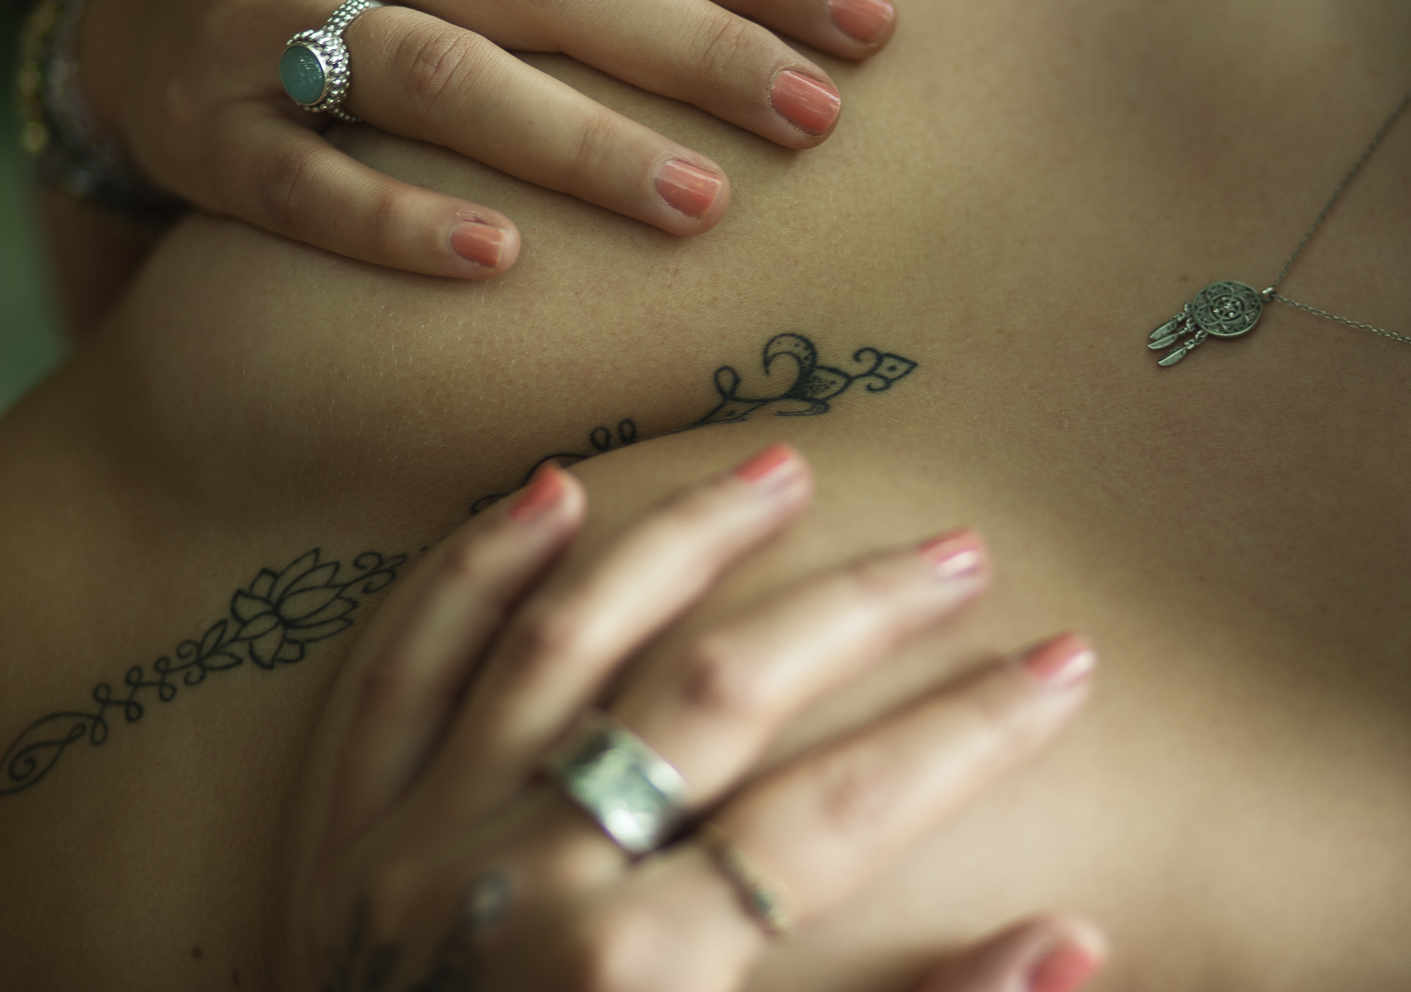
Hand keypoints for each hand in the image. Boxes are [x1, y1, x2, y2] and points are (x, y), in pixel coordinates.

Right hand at [77, 0, 896, 278]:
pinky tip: (500, 263)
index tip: (869, 19)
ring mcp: (261, 17)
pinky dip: (398, 221)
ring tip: (699, 204)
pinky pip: (307, 182)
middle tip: (818, 118)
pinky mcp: (203, 128)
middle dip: (697, 49)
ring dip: (576, 143)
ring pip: (439, 75)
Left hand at [287, 445, 1103, 991]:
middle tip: (958, 552)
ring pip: (566, 635)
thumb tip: (1070, 941)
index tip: (1064, 664)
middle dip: (858, 610)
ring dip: (683, 540)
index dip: (972, 732)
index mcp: (643, 974)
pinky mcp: (340, 834)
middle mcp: (533, 874)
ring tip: (780, 468)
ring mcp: (423, 840)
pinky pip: (400, 671)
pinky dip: (471, 575)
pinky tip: (548, 491)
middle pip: (721, 690)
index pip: (848, 814)